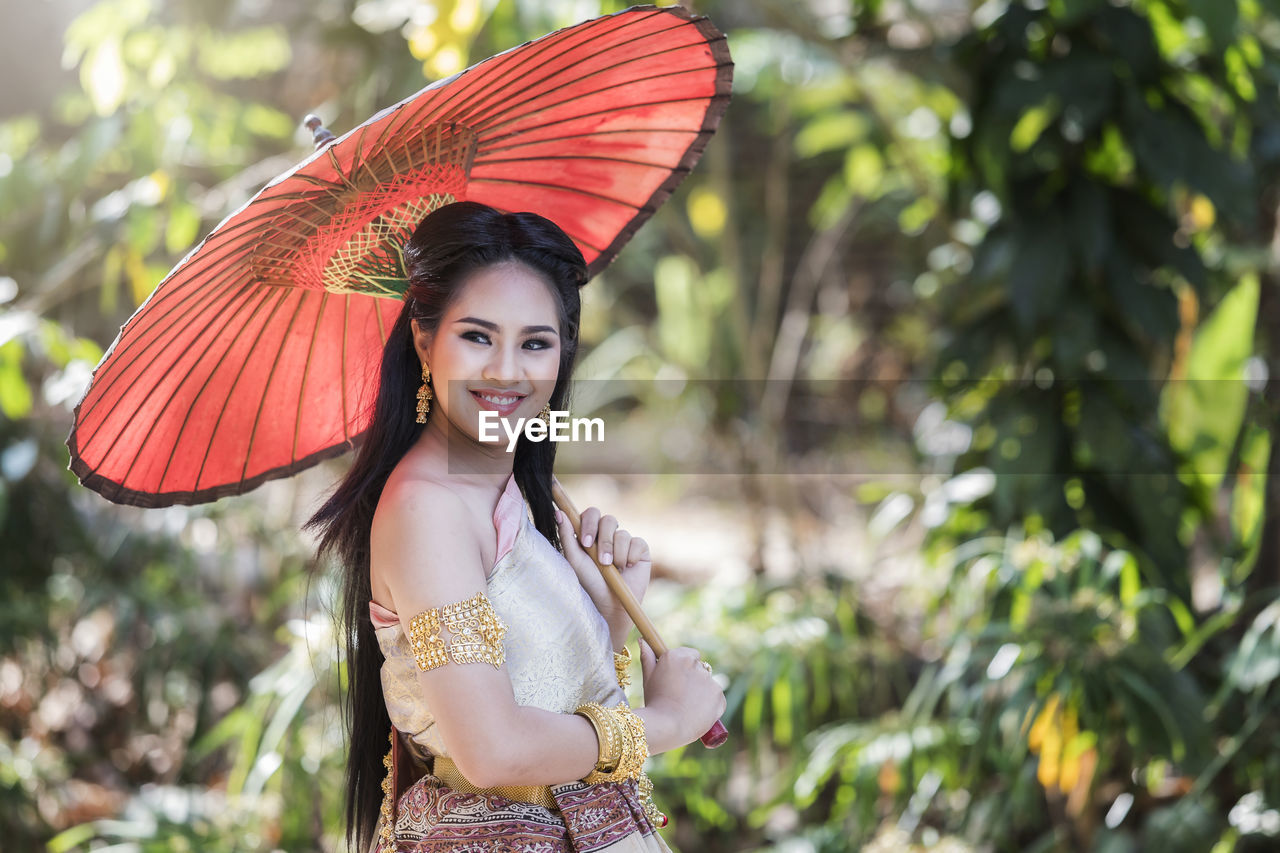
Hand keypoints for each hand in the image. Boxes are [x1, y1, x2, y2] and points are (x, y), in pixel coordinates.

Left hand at [554, 505, 649, 645]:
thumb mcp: (575, 560)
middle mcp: (608, 535)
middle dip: (604, 541)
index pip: (591, 514)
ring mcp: (625, 541)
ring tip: (613, 569)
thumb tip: (558, 512)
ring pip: (622, 533)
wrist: (611, 604)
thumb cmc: (589, 583)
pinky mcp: (640, 549)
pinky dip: (630, 557)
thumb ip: (567, 536)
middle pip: (608, 519)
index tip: (585, 542)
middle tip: (602, 561)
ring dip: (616, 554)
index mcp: (591, 534)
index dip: (589, 523)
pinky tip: (627, 569)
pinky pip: (637, 542)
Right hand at [637, 638, 725, 748]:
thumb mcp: (648, 679)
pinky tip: (697, 713)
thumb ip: (648, 657)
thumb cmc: (654, 702)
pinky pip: (716, 698)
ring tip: (687, 707)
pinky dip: (710, 705)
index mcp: (678, 656)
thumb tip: (642, 641)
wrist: (666, 727)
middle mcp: (696, 665)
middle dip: (693, 680)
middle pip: (700, 668)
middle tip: (680, 696)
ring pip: (708, 684)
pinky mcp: (719, 696)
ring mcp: (710, 680)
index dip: (684, 667)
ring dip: (701, 692)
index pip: (690, 654)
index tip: (678, 679)